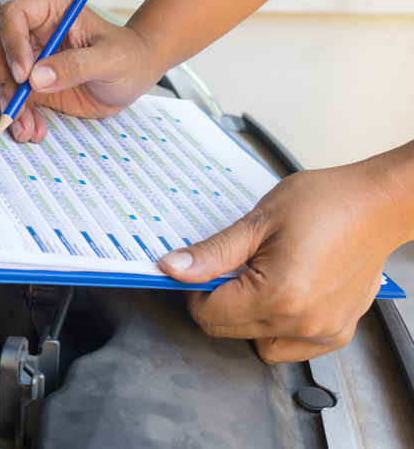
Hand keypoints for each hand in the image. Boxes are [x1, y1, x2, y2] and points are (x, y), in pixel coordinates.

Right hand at [0, 0, 160, 142]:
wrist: (136, 76)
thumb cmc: (130, 56)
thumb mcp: (111, 58)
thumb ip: (77, 65)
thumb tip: (38, 77)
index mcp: (52, 11)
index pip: (14, 16)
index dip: (12, 43)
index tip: (24, 73)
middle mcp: (35, 33)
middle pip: (0, 51)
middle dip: (5, 83)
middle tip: (16, 108)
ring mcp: (32, 60)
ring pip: (3, 79)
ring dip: (10, 106)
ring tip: (26, 128)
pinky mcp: (34, 85)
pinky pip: (17, 100)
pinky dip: (21, 117)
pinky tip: (34, 130)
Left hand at [158, 160, 410, 362]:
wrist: (378, 205)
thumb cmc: (326, 204)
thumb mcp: (258, 221)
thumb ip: (212, 253)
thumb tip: (173, 268)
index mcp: (277, 294)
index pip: (208, 314)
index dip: (194, 290)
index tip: (198, 270)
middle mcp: (301, 322)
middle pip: (227, 330)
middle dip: (217, 301)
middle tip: (231, 266)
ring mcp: (321, 332)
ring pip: (255, 341)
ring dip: (245, 316)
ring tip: (259, 278)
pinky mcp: (336, 334)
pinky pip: (288, 347)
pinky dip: (275, 328)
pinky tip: (281, 295)